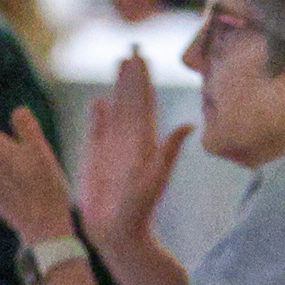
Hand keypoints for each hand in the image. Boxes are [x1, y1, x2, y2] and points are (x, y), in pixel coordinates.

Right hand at [74, 51, 188, 254]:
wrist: (118, 233)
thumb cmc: (139, 211)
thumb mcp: (155, 180)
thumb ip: (168, 152)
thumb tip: (188, 126)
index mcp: (145, 142)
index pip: (145, 104)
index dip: (143, 80)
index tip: (142, 57)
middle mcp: (130, 141)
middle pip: (132, 101)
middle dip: (132, 76)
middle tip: (132, 50)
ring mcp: (113, 148)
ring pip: (116, 111)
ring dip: (117, 89)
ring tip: (119, 65)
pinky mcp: (96, 158)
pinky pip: (98, 130)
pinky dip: (98, 115)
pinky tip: (99, 102)